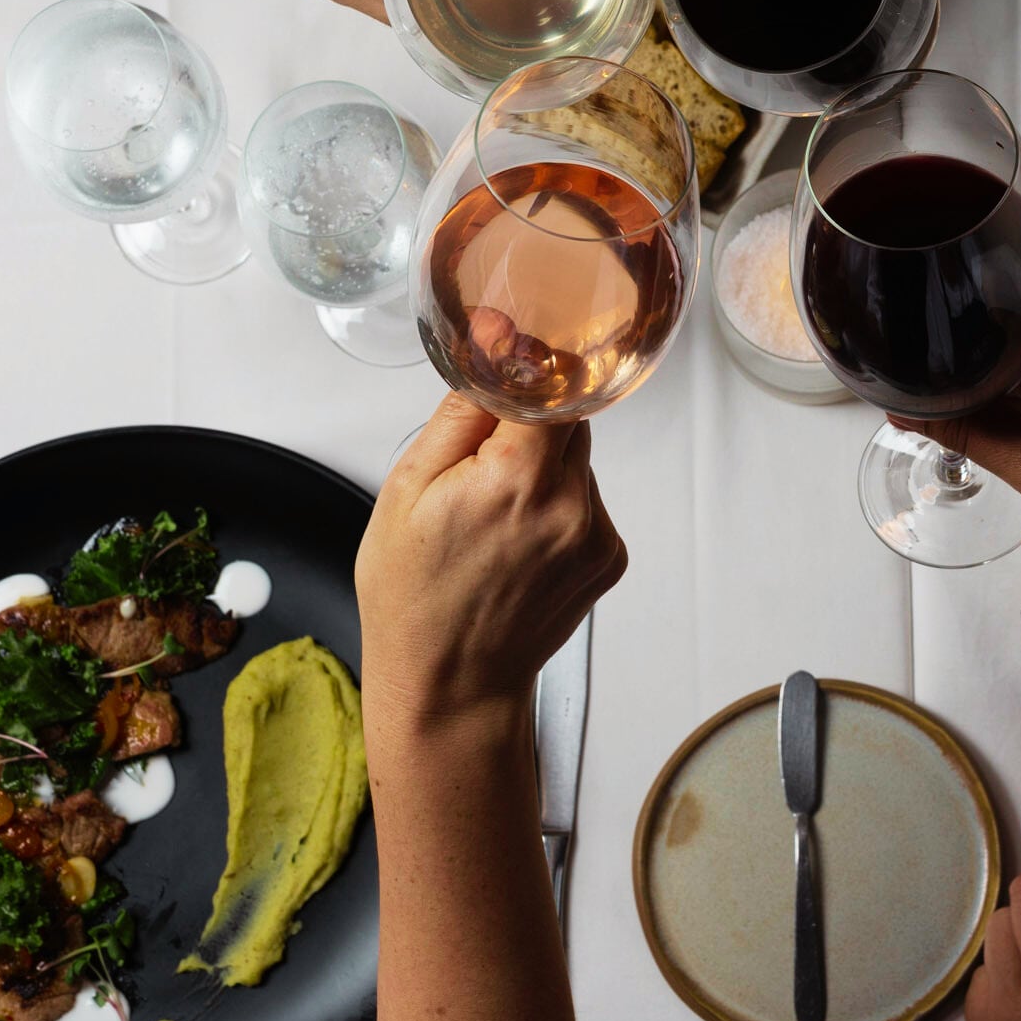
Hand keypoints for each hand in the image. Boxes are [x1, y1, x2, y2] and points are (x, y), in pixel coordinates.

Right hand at [355, 394, 626, 722]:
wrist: (451, 684)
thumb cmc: (415, 597)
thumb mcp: (409, 487)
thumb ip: (464, 407)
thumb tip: (496, 336)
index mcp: (517, 480)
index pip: (553, 380)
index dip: (524, 371)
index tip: (498, 377)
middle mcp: (571, 506)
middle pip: (568, 420)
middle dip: (525, 428)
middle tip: (476, 471)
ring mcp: (598, 535)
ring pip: (577, 461)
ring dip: (541, 469)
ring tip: (493, 518)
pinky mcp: (611, 557)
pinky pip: (588, 501)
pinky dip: (557, 506)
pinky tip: (517, 542)